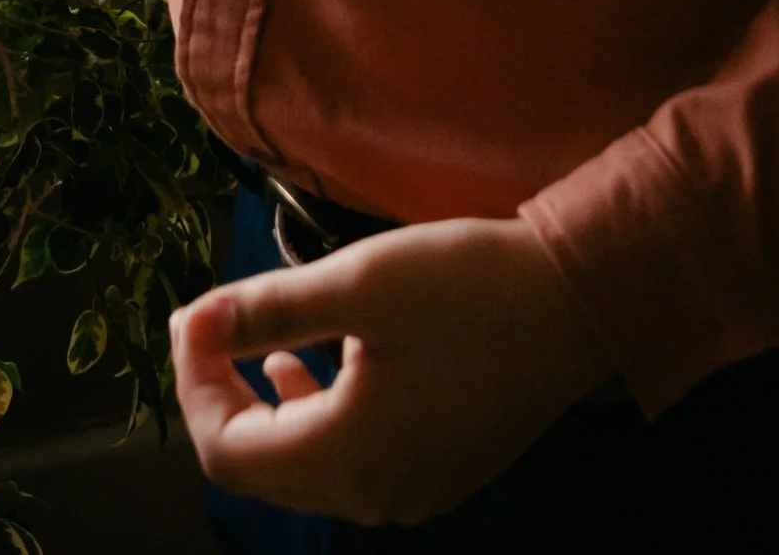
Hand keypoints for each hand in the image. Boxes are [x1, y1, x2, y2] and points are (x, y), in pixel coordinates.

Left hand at [172, 216, 610, 525]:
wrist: (583, 302)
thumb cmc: (471, 286)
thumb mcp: (362, 282)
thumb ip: (270, 309)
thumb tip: (197, 322)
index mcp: (348, 457)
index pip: (227, 449)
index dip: (194, 382)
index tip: (194, 313)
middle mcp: (374, 497)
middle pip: (259, 470)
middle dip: (222, 396)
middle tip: (212, 324)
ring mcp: (411, 492)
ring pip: (303, 470)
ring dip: (268, 409)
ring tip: (261, 343)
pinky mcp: (438, 472)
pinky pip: (349, 465)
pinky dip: (317, 418)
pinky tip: (324, 364)